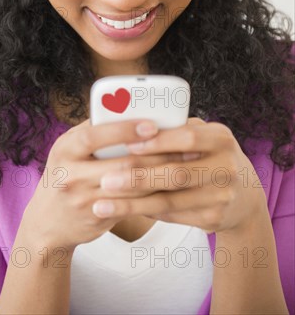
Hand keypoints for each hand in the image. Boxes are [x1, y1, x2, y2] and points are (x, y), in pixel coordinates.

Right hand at [21, 117, 191, 250]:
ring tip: (185, 164)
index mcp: (65, 149)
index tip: (151, 125)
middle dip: (157, 154)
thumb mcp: (69, 149)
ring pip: (133, 187)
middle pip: (121, 164)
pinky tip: (172, 184)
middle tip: (185, 146)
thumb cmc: (65, 175)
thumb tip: (129, 109)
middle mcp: (71, 175)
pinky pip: (134, 205)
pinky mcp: (99, 218)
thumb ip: (94, 131)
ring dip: (162, 175)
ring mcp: (85, 200)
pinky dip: (155, 193)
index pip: (94, 136)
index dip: (124, 130)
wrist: (48, 222)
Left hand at [94, 117, 267, 234]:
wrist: (245, 196)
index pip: (187, 138)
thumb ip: (176, 130)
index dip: (157, 142)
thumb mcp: (204, 137)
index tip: (127, 144)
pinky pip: (172, 215)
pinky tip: (122, 211)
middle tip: (105, 180)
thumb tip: (131, 128)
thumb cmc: (211, 156)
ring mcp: (222, 196)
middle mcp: (226, 168)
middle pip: (176, 174)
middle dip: (137, 177)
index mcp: (221, 139)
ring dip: (132, 204)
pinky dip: (145, 212)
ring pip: (169, 201)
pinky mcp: (213, 219)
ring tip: (102, 204)